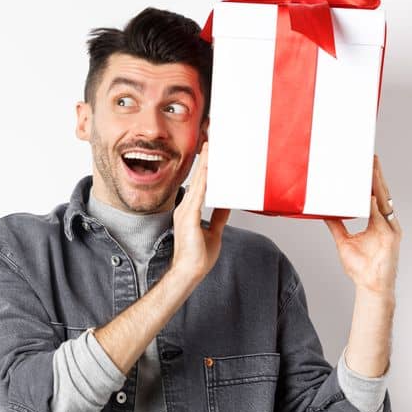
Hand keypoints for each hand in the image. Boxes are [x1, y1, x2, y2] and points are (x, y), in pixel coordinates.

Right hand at [172, 142, 231, 282]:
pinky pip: (200, 192)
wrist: (190, 271)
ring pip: (199, 181)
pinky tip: (210, 166)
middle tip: (211, 140)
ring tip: (211, 146)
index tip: (212, 153)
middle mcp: (185, 207)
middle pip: (198, 178)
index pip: (200, 184)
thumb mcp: (214, 232)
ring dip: (206, 163)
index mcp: (189, 211)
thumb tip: (226, 205)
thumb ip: (219, 217)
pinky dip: (205, 178)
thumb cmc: (198, 257)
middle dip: (205, 159)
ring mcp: (186, 210)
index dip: (206, 168)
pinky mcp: (189, 216)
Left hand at [324, 154, 401, 295]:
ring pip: (384, 201)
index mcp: (378, 222)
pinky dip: (375, 206)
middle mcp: (387, 222)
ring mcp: (390, 228)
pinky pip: (381, 218)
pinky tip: (369, 194)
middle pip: (382, 194)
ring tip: (371, 168)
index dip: (371, 181)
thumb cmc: (361, 267)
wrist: (370, 286)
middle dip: (377, 175)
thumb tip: (325, 213)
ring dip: (378, 184)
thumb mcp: (343, 241)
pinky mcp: (391, 237)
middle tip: (371, 157)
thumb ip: (336, 226)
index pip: (374, 196)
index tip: (366, 165)